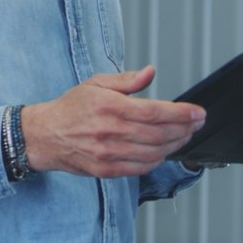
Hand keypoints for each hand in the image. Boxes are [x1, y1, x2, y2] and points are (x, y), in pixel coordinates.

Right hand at [21, 67, 204, 176]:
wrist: (45, 135)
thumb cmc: (71, 108)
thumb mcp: (97, 83)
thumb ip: (127, 80)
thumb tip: (150, 73)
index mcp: (109, 106)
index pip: (155, 112)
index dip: (181, 114)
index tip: (198, 113)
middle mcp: (110, 131)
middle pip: (159, 134)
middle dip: (184, 129)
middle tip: (196, 124)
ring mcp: (108, 153)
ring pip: (153, 153)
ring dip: (175, 146)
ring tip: (185, 136)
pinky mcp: (106, 169)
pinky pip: (140, 168)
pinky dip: (157, 161)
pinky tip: (165, 151)